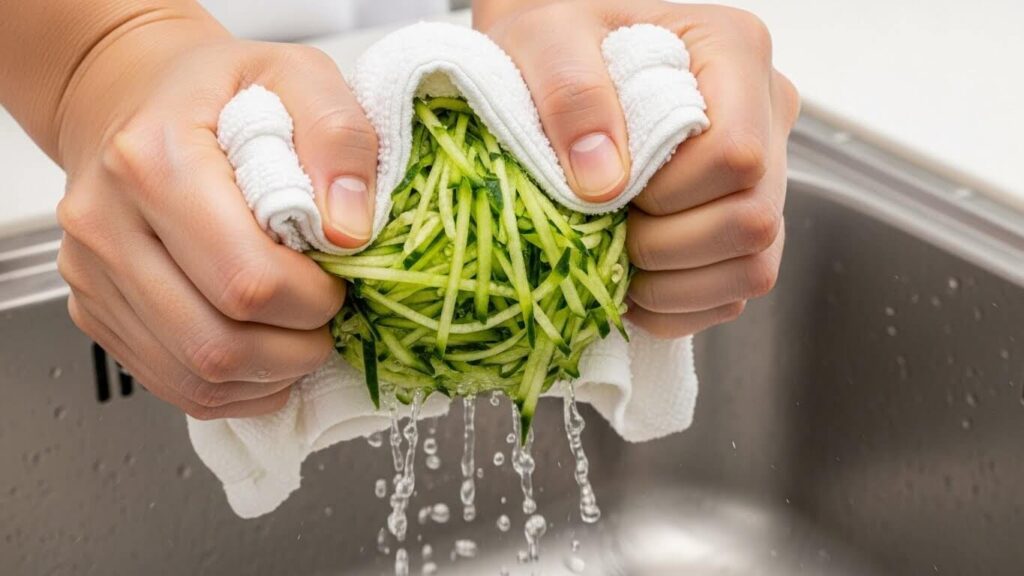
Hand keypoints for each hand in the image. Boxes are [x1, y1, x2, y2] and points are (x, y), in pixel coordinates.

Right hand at [54, 16, 377, 417]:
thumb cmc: (218, 91)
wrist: (135, 97)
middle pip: (217, 343)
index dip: (312, 302)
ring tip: (300, 337)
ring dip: (269, 377)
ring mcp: (93, 274)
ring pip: (194, 377)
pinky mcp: (96, 308)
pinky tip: (265, 356)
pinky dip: (234, 389)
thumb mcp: (297, 76)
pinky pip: (172, 384)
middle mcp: (107, 223)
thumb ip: (338, 139)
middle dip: (297, 350)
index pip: (247, 280)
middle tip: (326, 319)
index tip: (337, 281)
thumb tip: (350, 231)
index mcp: (154, 160)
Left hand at [475, 0, 799, 336]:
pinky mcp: (740, 221)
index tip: (611, 189)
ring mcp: (761, 173)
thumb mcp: (546, 38)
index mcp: (734, 51)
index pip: (736, 156)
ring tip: (617, 262)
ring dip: (676, 285)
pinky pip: (734, 291)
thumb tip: (603, 182)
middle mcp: (765, 113)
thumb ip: (572, 94)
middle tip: (610, 229)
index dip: (669, 195)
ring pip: (756, 266)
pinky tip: (631, 284)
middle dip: (669, 246)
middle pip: (755, 220)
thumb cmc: (556, 37)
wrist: (551, 61)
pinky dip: (679, 306)